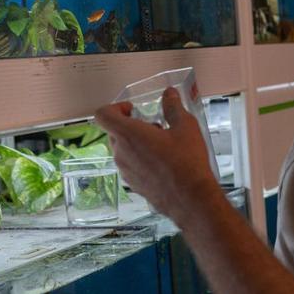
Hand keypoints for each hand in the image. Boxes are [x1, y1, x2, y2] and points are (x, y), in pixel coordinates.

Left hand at [94, 87, 218, 219]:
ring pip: (123, 150)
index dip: (114, 107)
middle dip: (130, 125)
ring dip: (136, 143)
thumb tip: (169, 94)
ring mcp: (125, 171)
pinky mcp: (133, 185)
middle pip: (113, 132)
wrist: (191, 199)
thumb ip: (173, 107)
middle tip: (153, 126)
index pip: (102, 115)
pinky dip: (141, 160)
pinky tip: (163, 163)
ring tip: (162, 145)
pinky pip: (130, 166)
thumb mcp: (185, 127)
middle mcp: (121, 153)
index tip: (132, 109)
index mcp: (128, 134)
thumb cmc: (187, 162)